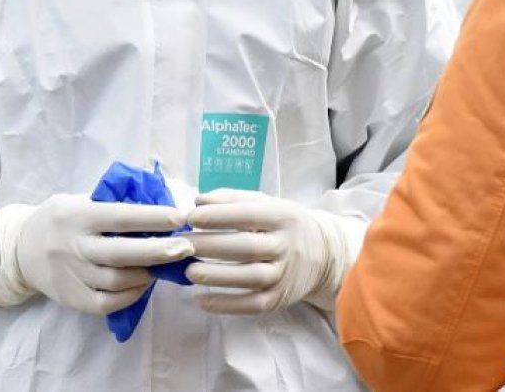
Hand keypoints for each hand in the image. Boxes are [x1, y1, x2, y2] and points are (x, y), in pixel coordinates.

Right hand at [0, 196, 193, 314]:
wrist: (21, 250)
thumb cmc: (62, 219)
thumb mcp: (80, 200)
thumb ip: (111, 203)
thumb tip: (158, 201)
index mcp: (78, 215)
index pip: (120, 216)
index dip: (151, 218)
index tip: (180, 217)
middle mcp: (74, 246)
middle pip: (121, 253)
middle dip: (157, 251)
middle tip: (186, 248)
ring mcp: (72, 275)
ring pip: (116, 280)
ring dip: (147, 274)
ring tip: (168, 265)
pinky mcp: (72, 299)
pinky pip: (107, 303)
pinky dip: (131, 295)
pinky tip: (144, 283)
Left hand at [184, 189, 363, 315]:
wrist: (323, 255)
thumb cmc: (283, 224)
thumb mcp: (265, 203)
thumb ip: (232, 199)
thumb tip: (198, 201)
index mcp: (281, 217)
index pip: (248, 215)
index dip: (218, 216)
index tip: (191, 217)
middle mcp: (284, 246)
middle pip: (245, 247)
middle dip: (210, 246)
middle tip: (181, 244)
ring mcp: (282, 275)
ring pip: (248, 277)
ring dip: (216, 275)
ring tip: (189, 271)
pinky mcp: (277, 299)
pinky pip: (250, 304)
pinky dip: (225, 305)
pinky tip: (201, 300)